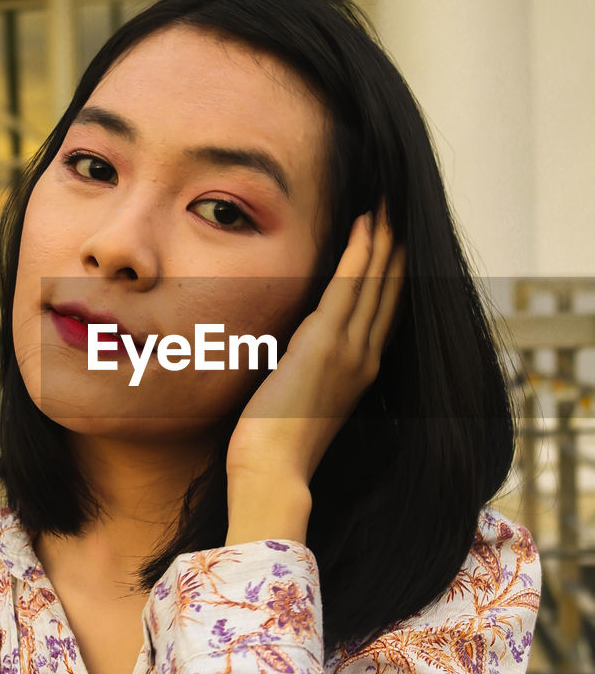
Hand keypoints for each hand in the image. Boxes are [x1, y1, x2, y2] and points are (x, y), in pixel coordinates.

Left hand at [225, 204, 405, 495]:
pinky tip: (364, 225)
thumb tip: (294, 346)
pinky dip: (358, 254)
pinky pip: (348, 288)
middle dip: (395, 247)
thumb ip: (307, 367)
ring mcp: (350, 351)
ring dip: (382, 239)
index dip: (392, 273)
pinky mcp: (326, 345)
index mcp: (361, 371)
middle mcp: (365, 358)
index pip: (384, 310)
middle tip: (399, 209)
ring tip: (386, 204)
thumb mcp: (300, 396)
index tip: (396, 241)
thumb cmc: (276, 445)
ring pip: (375, 282)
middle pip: (389, 290)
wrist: (273, 470)